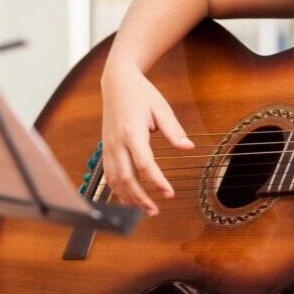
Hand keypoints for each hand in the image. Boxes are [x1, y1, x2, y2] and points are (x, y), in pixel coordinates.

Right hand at [100, 66, 193, 215]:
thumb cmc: (141, 93)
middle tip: (155, 211)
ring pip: (114, 180)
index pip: (144, 164)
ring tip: (144, 210)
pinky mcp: (105, 148)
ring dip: (128, 198)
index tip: (169, 193)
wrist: (117, 82)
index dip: (157, 181)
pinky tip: (129, 198)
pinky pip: (109, 174)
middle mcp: (117, 142)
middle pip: (126, 178)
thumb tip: (188, 147)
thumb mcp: (161, 108)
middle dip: (140, 198)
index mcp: (132, 132)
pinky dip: (117, 189)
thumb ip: (173, 130)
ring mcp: (108, 146)